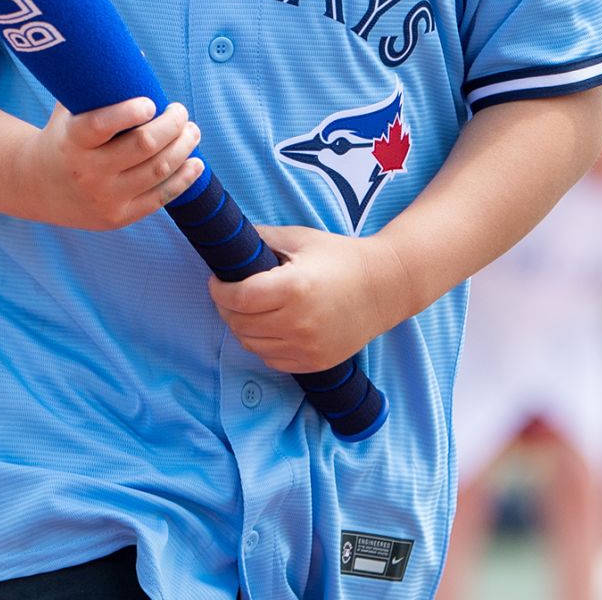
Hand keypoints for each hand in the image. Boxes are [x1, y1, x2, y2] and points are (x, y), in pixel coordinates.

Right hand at [20, 99, 202, 231]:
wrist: (37, 187)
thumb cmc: (63, 137)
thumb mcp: (68, 109)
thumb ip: (98, 84)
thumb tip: (138, 57)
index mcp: (72, 140)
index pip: (100, 124)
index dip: (129, 111)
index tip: (150, 102)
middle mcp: (87, 171)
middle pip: (143, 145)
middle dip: (171, 124)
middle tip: (180, 111)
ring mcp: (103, 197)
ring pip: (157, 170)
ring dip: (183, 147)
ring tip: (192, 131)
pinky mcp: (118, 217)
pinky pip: (159, 198)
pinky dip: (183, 179)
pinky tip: (195, 163)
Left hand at [208, 224, 410, 373]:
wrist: (384, 286)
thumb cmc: (341, 257)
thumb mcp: (300, 239)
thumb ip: (262, 238)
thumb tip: (229, 241)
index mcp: (294, 287)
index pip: (238, 298)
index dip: (219, 290)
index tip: (217, 281)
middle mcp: (299, 322)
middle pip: (240, 324)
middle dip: (227, 308)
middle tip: (230, 294)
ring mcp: (307, 347)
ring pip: (252, 345)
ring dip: (243, 328)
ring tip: (250, 310)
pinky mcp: (314, 363)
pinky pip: (272, 360)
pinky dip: (263, 345)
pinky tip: (271, 326)